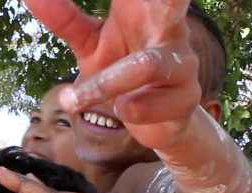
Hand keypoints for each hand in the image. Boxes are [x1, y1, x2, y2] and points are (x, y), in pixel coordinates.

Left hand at [25, 0, 198, 147]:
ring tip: (72, 99)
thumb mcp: (90, 44)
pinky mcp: (186, 98)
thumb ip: (65, 19)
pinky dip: (130, 109)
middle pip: (174, 2)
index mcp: (150, 7)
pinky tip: (123, 110)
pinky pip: (152, 105)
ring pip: (148, 65)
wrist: (156, 120)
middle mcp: (171, 28)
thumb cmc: (123, 71)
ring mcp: (181, 63)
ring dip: (107, 84)